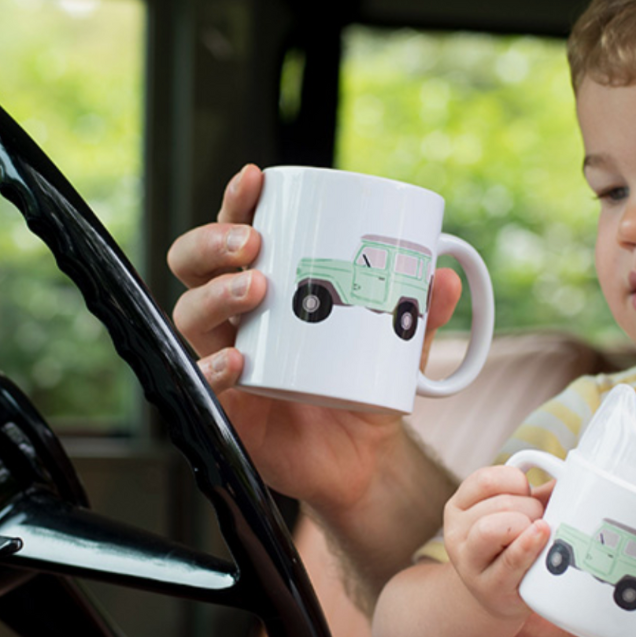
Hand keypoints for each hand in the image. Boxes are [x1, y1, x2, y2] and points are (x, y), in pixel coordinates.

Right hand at [166, 163, 462, 513]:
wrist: (361, 458)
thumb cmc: (365, 384)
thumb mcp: (399, 345)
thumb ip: (421, 312)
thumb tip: (445, 277)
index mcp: (271, 286)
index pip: (238, 233)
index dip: (238, 202)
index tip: (256, 178)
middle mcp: (238, 316)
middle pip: (195, 264)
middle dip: (214, 241)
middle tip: (253, 241)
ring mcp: (226, 356)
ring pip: (189, 315)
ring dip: (216, 293)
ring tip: (256, 288)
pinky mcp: (227, 405)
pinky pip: (202, 381)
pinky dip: (215, 366)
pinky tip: (240, 357)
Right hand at [444, 466, 550, 620]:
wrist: (498, 594)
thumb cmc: (509, 546)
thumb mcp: (511, 515)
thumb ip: (535, 493)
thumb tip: (571, 476)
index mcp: (459, 506)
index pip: (484, 480)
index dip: (515, 480)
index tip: (526, 492)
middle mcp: (456, 533)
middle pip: (499, 504)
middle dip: (530, 507)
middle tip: (538, 520)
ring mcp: (469, 563)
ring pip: (492, 529)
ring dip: (525, 527)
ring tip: (537, 535)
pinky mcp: (490, 588)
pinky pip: (510, 561)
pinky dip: (529, 545)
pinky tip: (542, 536)